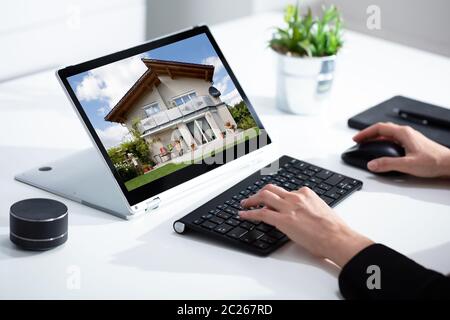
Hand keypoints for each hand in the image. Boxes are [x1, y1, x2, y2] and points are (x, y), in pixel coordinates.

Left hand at [239, 184, 372, 266]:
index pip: (285, 192)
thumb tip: (300, 215)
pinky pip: (261, 214)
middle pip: (271, 189)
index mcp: (306, 194)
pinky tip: (244, 215)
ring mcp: (288, 207)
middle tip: (251, 198)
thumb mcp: (320, 210)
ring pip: (264, 197)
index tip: (271, 202)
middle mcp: (295, 197)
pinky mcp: (283, 220)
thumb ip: (307, 209)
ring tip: (244, 204)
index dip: (276, 198)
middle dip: (259, 193)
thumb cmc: (333, 228)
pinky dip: (250, 213)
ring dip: (251, 200)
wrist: (337, 237)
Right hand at [353, 122, 449, 176]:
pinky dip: (384, 142)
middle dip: (368, 134)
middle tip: (358, 140)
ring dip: (376, 137)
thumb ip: (387, 164)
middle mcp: (406, 133)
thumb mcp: (407, 164)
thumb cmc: (434, 161)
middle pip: (382, 129)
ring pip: (388, 134)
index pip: (379, 128)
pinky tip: (383, 150)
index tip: (356, 138)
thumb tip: (372, 164)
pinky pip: (394, 139)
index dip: (365, 133)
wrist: (449, 163)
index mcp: (403, 133)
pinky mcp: (412, 144)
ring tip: (367, 144)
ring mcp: (410, 138)